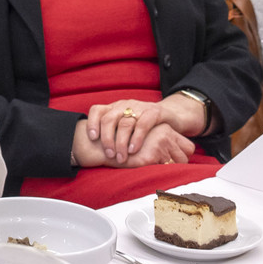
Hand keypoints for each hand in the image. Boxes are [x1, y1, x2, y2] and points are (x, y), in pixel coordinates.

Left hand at [85, 96, 203, 163]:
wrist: (171, 116)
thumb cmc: (142, 126)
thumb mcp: (124, 127)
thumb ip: (111, 133)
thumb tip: (91, 148)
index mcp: (114, 108)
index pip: (97, 110)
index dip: (92, 123)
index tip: (93, 138)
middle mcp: (124, 105)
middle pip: (109, 119)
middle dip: (107, 139)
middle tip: (109, 154)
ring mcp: (139, 107)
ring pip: (124, 124)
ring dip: (121, 143)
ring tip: (121, 157)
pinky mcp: (154, 112)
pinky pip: (142, 125)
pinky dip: (136, 138)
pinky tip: (133, 150)